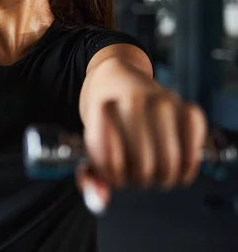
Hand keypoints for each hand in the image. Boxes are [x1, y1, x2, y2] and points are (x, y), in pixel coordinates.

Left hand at [77, 88, 207, 214]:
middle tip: (134, 170)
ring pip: (170, 165)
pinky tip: (175, 162)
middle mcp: (134, 100)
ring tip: (151, 167)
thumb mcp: (87, 144)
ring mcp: (164, 101)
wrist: (114, 79)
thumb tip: (100, 202)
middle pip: (143, 169)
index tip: (112, 168)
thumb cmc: (101, 119)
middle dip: (137, 179)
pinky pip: (193, 152)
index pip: (110, 165)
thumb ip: (89, 177)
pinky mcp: (187, 107)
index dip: (112, 175)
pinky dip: (186, 166)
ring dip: (161, 176)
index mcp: (102, 108)